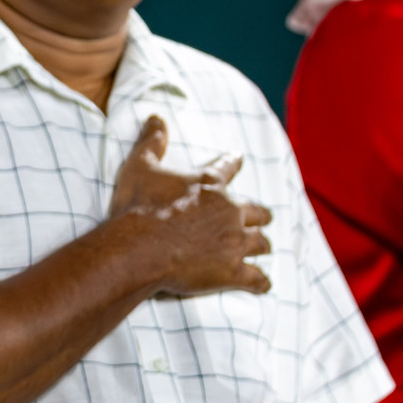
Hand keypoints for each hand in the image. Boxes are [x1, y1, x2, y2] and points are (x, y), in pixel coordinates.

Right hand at [110, 116, 272, 296]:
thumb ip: (151, 141)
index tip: (239, 159)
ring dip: (261, 244)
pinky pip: (256, 278)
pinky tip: (263, 284)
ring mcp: (234, 242)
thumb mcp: (140, 167)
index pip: (227, 167)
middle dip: (259, 214)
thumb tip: (155, 118)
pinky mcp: (232, 271)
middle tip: (260, 217)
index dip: (233, 162)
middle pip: (257, 211)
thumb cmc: (138, 207)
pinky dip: (260, 281)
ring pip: (261, 242)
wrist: (138, 247)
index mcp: (209, 184)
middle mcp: (229, 211)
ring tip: (262, 248)